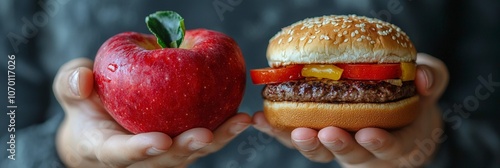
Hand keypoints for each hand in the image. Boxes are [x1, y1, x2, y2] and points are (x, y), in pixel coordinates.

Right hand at [54, 58, 250, 167]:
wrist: (99, 129)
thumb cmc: (85, 108)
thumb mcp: (70, 91)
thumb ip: (71, 84)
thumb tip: (84, 80)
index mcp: (107, 148)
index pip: (123, 154)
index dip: (141, 150)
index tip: (160, 141)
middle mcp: (140, 160)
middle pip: (167, 159)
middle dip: (187, 149)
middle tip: (205, 135)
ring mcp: (164, 156)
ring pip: (193, 153)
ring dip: (218, 139)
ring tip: (241, 121)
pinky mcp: (181, 147)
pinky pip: (205, 139)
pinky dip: (224, 129)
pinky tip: (243, 115)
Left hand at [253, 53, 448, 166]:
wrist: (395, 114)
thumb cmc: (412, 98)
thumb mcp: (429, 86)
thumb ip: (432, 80)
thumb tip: (424, 77)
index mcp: (398, 142)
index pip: (389, 148)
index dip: (379, 144)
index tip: (368, 134)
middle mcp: (366, 151)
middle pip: (351, 156)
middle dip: (338, 146)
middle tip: (325, 133)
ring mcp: (339, 145)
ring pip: (321, 153)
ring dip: (305, 143)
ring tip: (294, 130)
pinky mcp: (316, 136)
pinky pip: (295, 137)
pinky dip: (277, 130)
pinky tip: (260, 119)